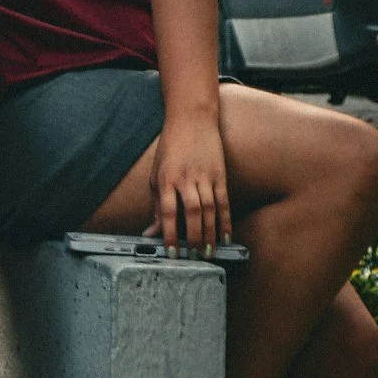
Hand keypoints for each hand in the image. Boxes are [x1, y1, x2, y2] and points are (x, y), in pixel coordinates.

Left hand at [147, 113, 229, 250]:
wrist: (191, 120)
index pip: (168, 212)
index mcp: (166, 179)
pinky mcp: (220, 174)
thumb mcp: (156, 175)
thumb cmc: (170, 150)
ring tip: (209, 252)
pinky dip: (225, 220)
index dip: (169, 234)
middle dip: (194, 237)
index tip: (171, 252)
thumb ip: (156, 205)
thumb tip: (151, 232)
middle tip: (194, 257)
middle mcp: (186, 178)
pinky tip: (225, 236)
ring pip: (210, 209)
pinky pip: (224, 201)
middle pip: (192, 212)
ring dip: (210, 233)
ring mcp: (205, 176)